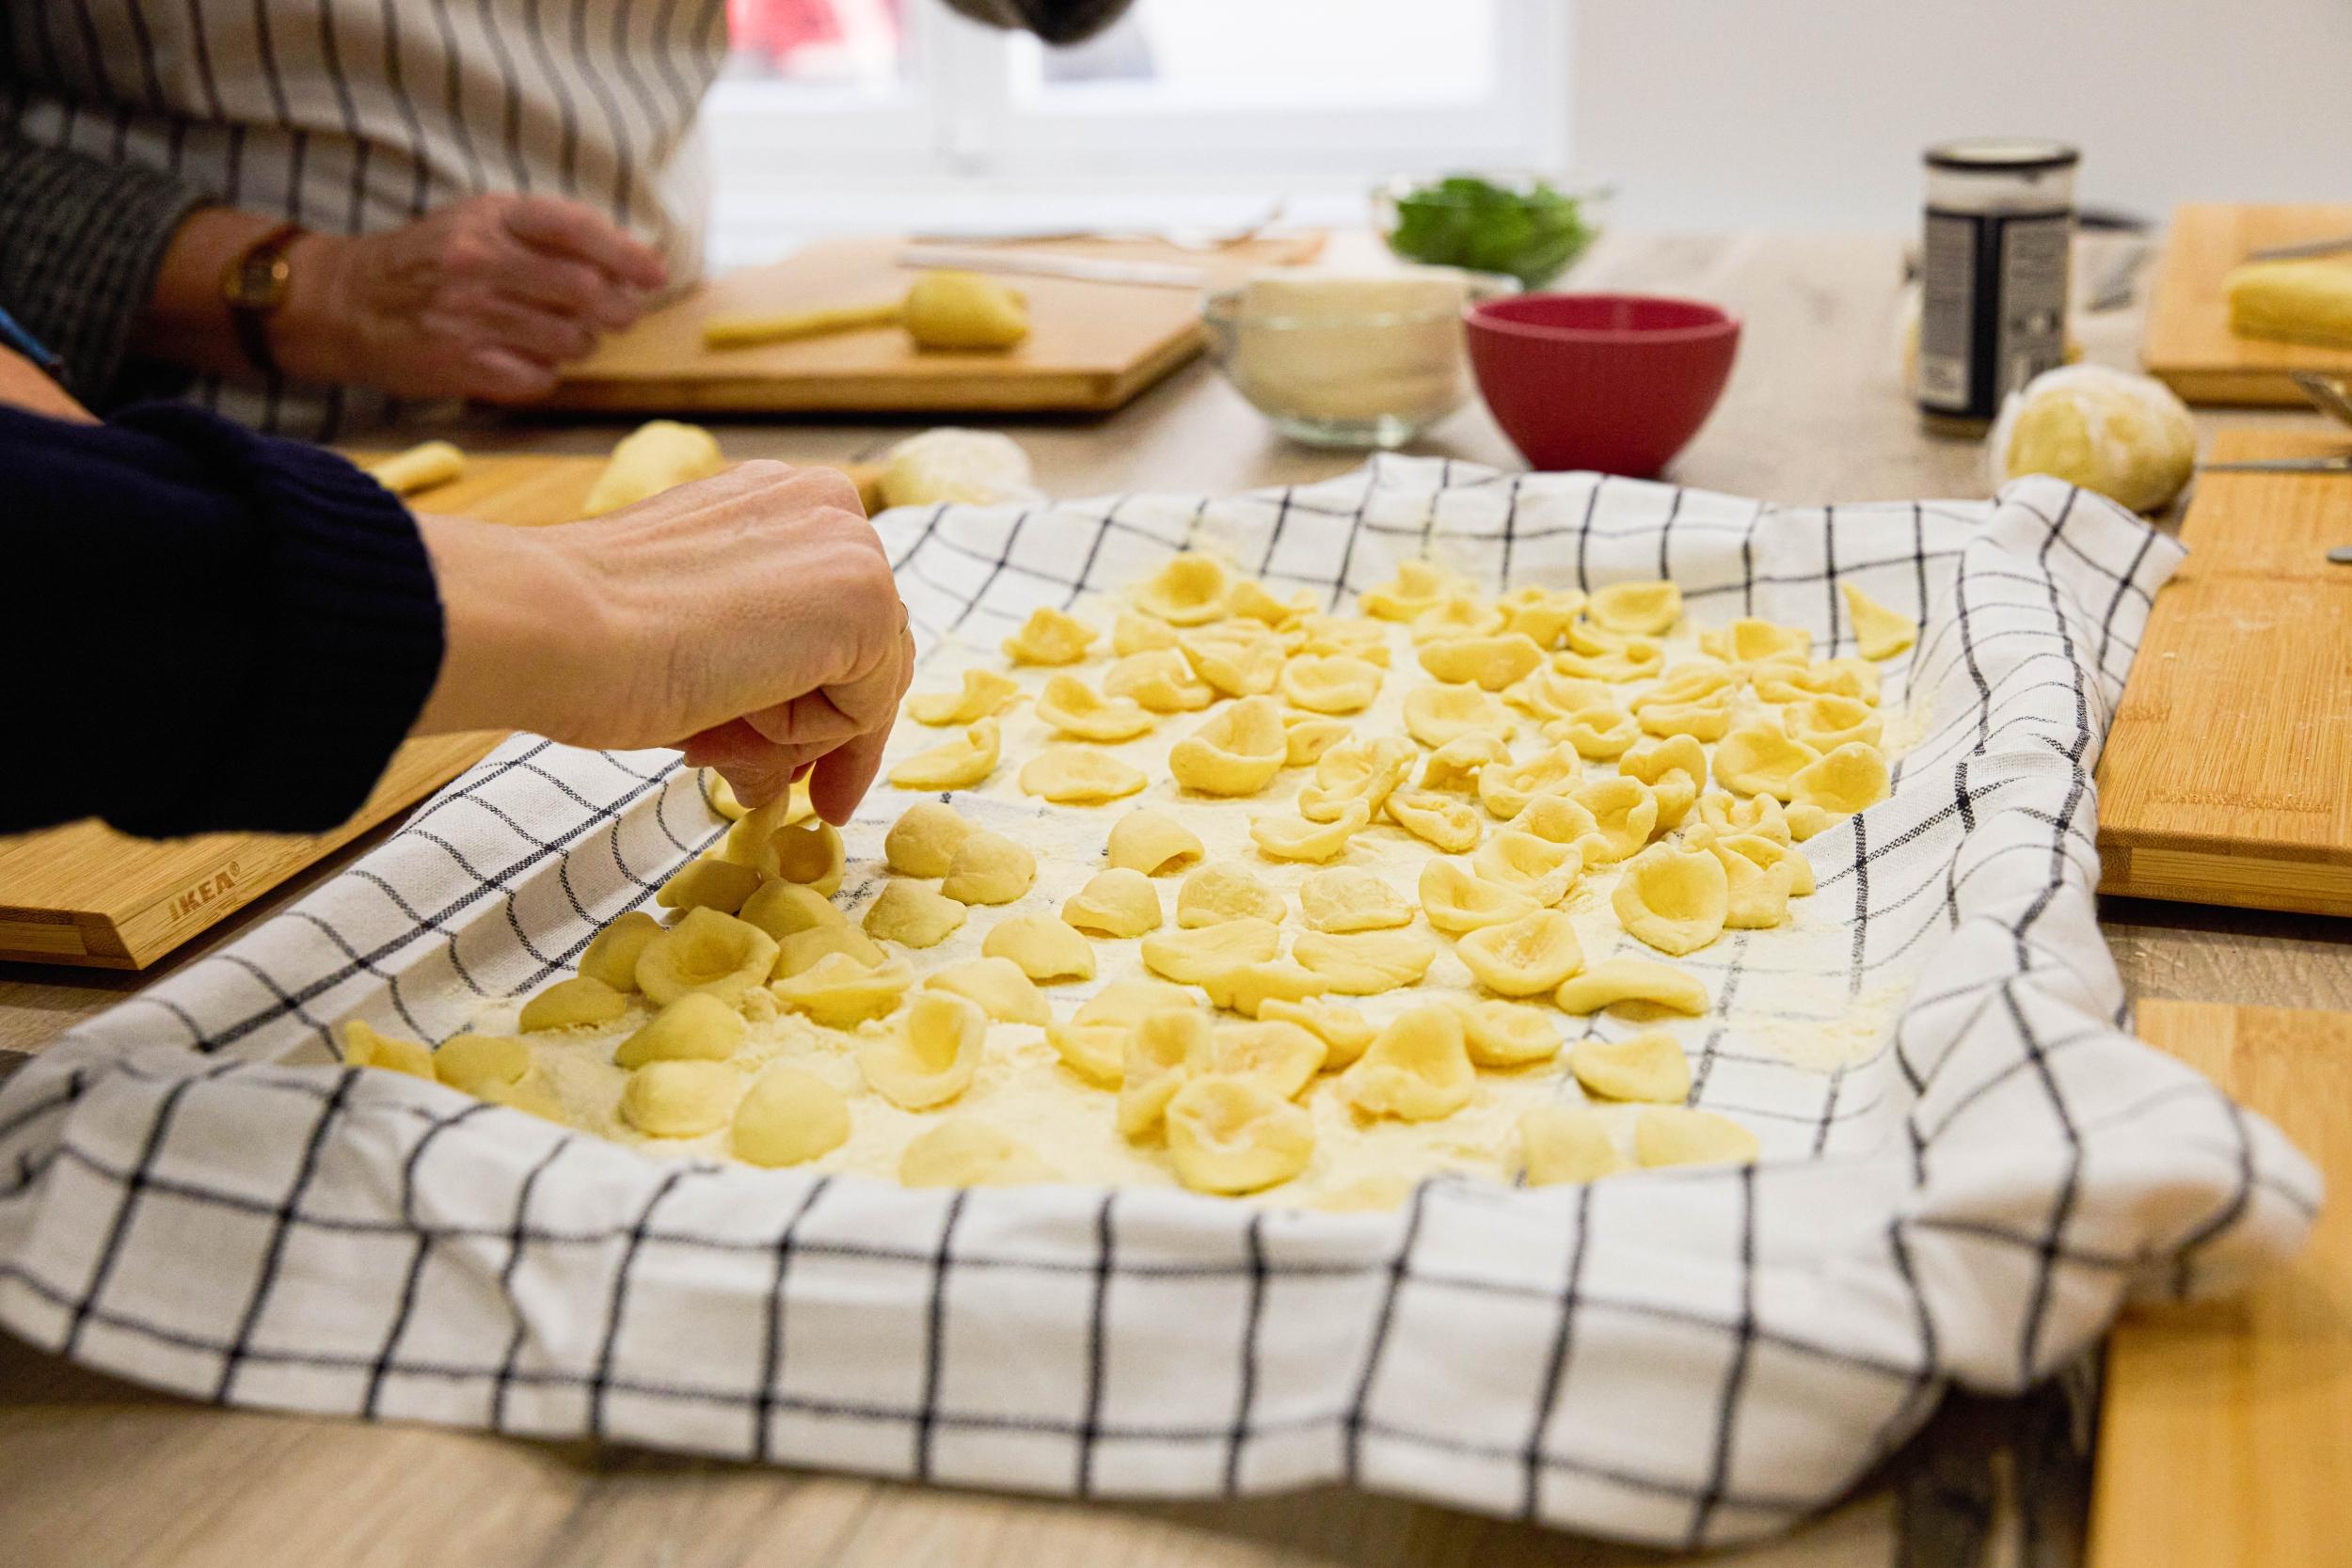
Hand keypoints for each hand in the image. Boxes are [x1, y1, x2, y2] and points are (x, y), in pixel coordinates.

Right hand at [277, 194, 667, 401]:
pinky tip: (525, 359)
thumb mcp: (482, 222)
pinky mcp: (459, 364)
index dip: (626, 254)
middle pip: (586, 292)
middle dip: (618, 310)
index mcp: (491, 218)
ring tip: (562, 335)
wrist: (348, 303)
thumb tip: (632, 262)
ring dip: (582, 344)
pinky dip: (546, 374)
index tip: (656, 275)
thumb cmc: (434, 261)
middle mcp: (479, 262)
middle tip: (618, 315)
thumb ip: (550, 233)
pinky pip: (539, 379)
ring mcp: (468, 315)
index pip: (576, 228)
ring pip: (570, 341)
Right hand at [414, 462, 914, 824]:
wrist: (555, 627)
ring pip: (865, 687)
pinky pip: (862, 709)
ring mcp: (855, 547)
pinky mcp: (868, 598)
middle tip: (806, 798)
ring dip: (795, 739)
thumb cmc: (593, 637)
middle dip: (828, 736)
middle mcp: (828, 506)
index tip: (810, 773)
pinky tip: (734, 709)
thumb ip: (752, 681)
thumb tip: (775, 778)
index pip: (840, 619)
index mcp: (779, 500)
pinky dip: (801, 736)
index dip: (830, 704)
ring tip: (712, 738)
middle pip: (868, 654)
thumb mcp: (694, 644)